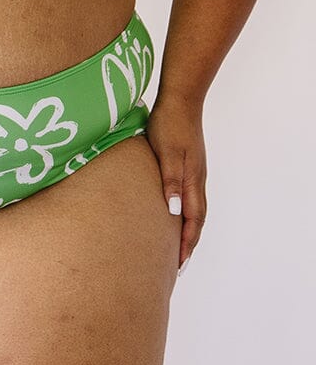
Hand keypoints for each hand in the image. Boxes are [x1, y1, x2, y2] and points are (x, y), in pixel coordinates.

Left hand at [144, 95, 207, 272]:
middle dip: (189, 242)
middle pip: (197, 219)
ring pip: (194, 208)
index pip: (193, 220)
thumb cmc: (170, 124)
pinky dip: (184, 211)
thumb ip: (171, 180)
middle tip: (178, 265)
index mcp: (193, 180)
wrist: (180, 99)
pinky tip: (174, 212)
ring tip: (176, 245)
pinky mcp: (189, 164)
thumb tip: (175, 211)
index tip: (178, 264)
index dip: (186, 243)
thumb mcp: (167, 152)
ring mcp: (195, 172)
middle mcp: (197, 179)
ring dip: (188, 229)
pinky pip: (189, 196)